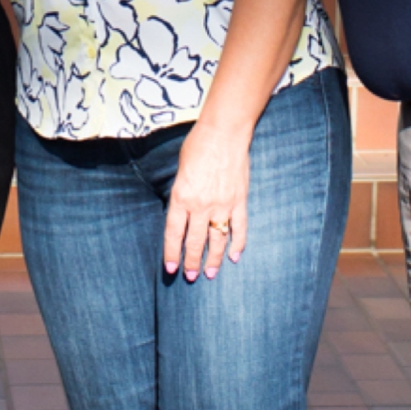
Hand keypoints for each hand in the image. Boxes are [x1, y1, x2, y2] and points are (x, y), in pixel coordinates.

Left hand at [163, 120, 250, 280]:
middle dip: (192, 262)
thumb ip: (181, 193)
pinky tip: (235, 257)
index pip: (174, 233)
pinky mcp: (239, 201)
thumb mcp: (180, 169)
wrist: (224, 133)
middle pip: (195, 241)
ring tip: (209, 274)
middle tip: (191, 276)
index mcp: (181, 197)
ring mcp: (222, 205)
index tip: (171, 268)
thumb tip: (182, 212)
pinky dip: (238, 244)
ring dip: (213, 259)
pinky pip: (239, 228)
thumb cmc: (198, 146)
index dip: (172, 253)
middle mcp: (201, 206)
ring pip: (217, 240)